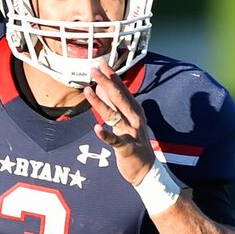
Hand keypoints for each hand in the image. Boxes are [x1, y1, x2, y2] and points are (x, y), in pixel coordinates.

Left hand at [83, 60, 155, 185]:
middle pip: (119, 98)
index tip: (103, 63)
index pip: (122, 90)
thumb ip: (114, 105)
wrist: (146, 170)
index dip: (112, 77)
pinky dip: (106, 135)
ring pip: (114, 115)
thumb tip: (102, 88)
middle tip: (95, 70)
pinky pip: (116, 141)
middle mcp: (134, 119)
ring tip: (88, 90)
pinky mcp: (127, 148)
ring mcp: (131, 133)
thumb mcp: (125, 121)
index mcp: (134, 111)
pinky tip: (97, 129)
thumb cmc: (134, 143)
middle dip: (107, 82)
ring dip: (100, 102)